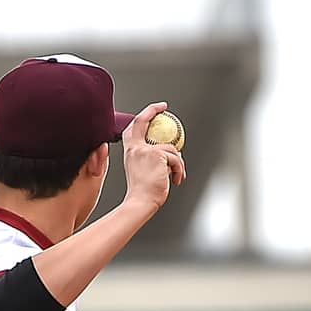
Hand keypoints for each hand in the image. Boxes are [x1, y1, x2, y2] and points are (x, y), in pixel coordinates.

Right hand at [121, 102, 185, 218]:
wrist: (141, 203)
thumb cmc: (143, 193)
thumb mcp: (145, 172)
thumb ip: (154, 159)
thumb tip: (171, 153)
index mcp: (130, 152)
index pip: (133, 128)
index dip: (143, 116)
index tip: (154, 110)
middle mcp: (135, 148)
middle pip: (142, 121)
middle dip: (153, 109)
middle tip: (164, 108)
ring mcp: (145, 150)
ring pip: (170, 148)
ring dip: (178, 163)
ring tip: (176, 176)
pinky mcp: (157, 155)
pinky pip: (175, 158)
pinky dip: (179, 169)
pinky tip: (176, 179)